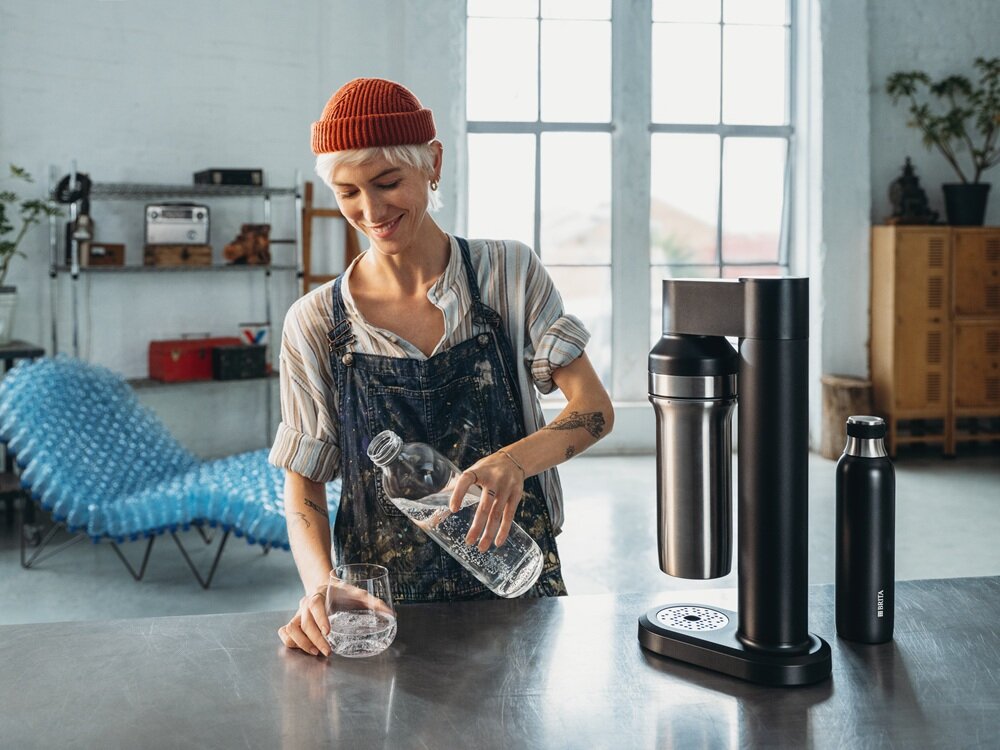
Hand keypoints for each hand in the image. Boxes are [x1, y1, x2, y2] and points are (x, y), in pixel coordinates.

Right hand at [278, 582, 395, 656]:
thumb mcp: (357, 593)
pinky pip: (285, 632)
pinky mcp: (294, 622)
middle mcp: (305, 604)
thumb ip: (373, 602)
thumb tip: (392, 613)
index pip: (315, 605)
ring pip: (291, 628)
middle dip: (315, 639)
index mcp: (320, 593)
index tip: (328, 632)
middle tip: (328, 652)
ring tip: (316, 653)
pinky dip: (290, 642)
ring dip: (302, 643)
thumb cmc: (342, 592)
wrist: (324, 585)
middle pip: (304, 622)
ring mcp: (298, 613)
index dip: (320, 618)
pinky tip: (303, 649)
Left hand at [448, 450, 525, 551]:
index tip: (452, 510)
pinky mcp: (516, 494)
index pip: (465, 480)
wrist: (514, 459)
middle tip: (468, 542)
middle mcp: (493, 478)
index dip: (458, 494)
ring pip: (496, 513)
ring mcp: (506, 487)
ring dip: (489, 532)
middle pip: (484, 505)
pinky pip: (509, 515)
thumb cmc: (488, 468)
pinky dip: (504, 530)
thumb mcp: (473, 470)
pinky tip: (498, 542)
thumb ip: (458, 485)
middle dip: (476, 526)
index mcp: (478, 471)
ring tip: (481, 548)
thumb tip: (438, 501)